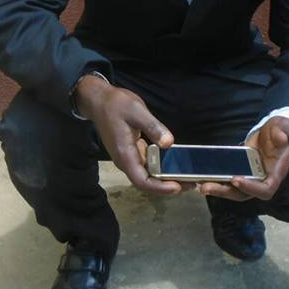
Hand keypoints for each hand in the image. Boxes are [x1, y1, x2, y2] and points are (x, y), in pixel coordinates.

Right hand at [75, 75, 185, 195]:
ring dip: (166, 177)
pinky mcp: (132, 151)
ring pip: (147, 174)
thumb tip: (169, 143)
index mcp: (125, 155)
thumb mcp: (137, 111)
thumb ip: (153, 127)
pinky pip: (147, 164)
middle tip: (190, 183)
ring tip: (187, 176)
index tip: (178, 187)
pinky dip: (160, 166)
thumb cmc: (115, 104)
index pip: (142, 181)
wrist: (98, 100)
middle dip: (167, 186)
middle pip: (147, 182)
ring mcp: (129, 157)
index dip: (160, 188)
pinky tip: (174, 162)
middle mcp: (126, 161)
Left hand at [200, 115, 288, 201]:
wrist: (276, 132)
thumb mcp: (284, 126)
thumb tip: (281, 138)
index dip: (251, 188)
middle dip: (225, 192)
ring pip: (234, 190)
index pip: (266, 189)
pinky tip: (202, 177)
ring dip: (218, 189)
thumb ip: (283, 131)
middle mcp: (262, 179)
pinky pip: (229, 181)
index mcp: (276, 172)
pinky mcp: (241, 171)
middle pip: (244, 194)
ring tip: (201, 185)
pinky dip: (217, 180)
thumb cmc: (282, 131)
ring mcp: (251, 177)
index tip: (236, 180)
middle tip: (206, 187)